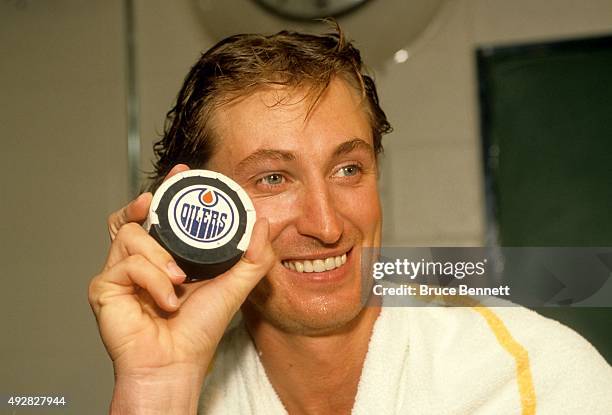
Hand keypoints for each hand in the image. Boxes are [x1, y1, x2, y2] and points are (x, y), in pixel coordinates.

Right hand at [89, 165, 274, 413]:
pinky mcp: (105, 287)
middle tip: (157, 197)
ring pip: (130, 234)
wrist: (177, 363)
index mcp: (168, 255)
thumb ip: (254, 257)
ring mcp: (120, 271)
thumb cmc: (200, 330)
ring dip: (159, 256)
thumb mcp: (235, 286)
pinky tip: (166, 300)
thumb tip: (265, 222)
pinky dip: (152, 280)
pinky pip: (127, 265)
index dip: (169, 190)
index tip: (183, 172)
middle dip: (148, 201)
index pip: (163, 214)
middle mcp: (142, 259)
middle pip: (134, 215)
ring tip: (179, 279)